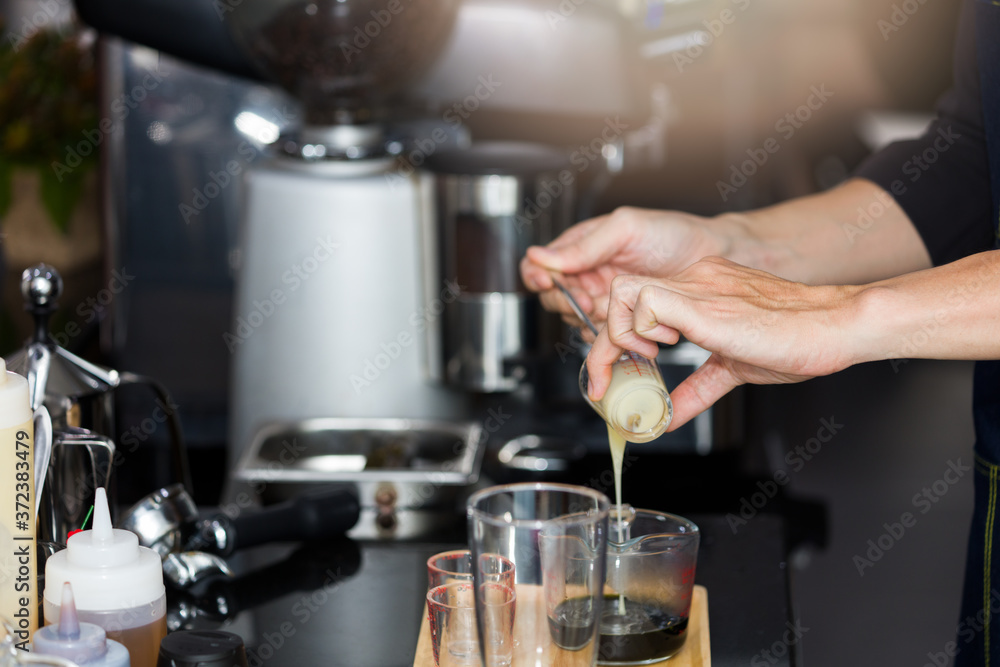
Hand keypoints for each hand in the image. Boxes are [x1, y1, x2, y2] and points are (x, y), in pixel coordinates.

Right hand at [519, 207, 728, 333]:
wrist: (712, 258)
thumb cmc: (674, 233)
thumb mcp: (625, 229)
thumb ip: (583, 245)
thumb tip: (541, 256)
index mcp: (582, 245)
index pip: (540, 264)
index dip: (537, 276)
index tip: (550, 284)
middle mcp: (589, 272)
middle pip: (554, 296)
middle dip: (567, 301)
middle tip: (588, 300)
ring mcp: (604, 297)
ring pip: (574, 318)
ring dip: (588, 319)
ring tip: (611, 311)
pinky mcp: (621, 319)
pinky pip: (599, 332)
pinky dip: (605, 334)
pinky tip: (621, 325)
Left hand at [586, 257, 862, 429]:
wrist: (836, 325)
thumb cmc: (797, 339)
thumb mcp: (732, 369)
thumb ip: (696, 388)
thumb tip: (669, 415)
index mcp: (698, 291)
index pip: (633, 303)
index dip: (613, 342)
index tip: (610, 378)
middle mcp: (692, 281)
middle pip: (617, 293)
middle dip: (604, 343)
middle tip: (608, 379)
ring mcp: (695, 287)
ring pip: (623, 291)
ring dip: (621, 334)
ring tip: (644, 363)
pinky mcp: (703, 302)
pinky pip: (646, 301)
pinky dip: (642, 332)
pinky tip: (664, 354)